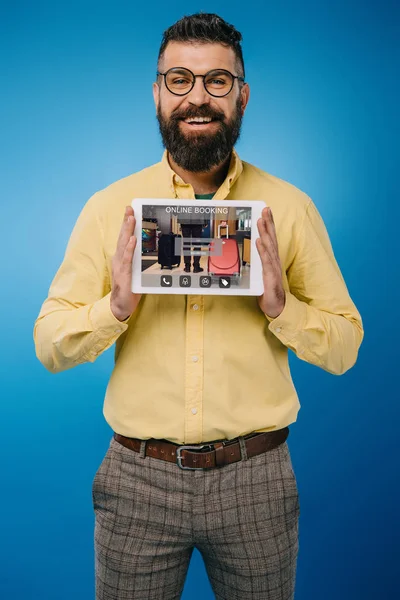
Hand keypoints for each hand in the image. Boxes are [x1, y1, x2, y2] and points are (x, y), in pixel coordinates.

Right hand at [110, 205, 141, 320]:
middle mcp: (118, 259)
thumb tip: (149, 248)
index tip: (130, 211)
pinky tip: (132, 240)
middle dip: (126, 222)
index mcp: (121, 257)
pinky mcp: (124, 275)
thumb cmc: (129, 288)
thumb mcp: (136, 271)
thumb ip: (139, 259)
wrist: (120, 306)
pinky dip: (129, 249)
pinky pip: (127, 260)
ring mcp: (120, 266)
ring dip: (127, 231)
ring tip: (131, 219)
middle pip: (122, 237)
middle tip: (129, 208)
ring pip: (123, 245)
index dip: (127, 224)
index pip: (124, 237)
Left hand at [255, 207, 285, 317]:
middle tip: (265, 209)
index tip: (266, 211)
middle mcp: (274, 260)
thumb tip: (249, 249)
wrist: (276, 306)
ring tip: (261, 221)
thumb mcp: (261, 273)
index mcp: (271, 259)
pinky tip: (259, 241)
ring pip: (269, 247)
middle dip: (268, 223)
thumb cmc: (268, 290)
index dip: (269, 224)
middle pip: (272, 238)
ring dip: (265, 233)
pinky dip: (263, 250)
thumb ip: (257, 262)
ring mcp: (273, 267)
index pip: (270, 238)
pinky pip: (266, 261)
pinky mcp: (270, 276)